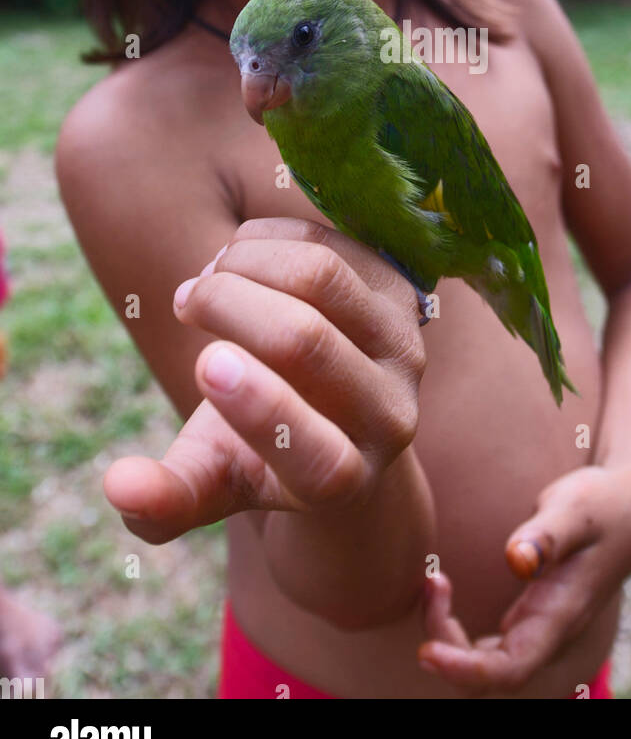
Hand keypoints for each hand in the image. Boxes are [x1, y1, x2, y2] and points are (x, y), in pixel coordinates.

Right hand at [103, 218, 425, 542]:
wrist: (329, 410)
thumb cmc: (255, 452)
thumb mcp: (212, 481)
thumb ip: (165, 499)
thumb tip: (118, 487)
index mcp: (342, 480)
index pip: (318, 455)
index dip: (263, 411)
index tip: (207, 365)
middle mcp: (391, 416)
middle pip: (306, 341)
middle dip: (229, 307)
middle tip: (184, 303)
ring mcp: (404, 347)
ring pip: (320, 276)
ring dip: (244, 263)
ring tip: (208, 282)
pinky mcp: (402, 290)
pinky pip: (330, 240)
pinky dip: (268, 239)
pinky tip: (239, 260)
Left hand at [417, 462, 630, 693]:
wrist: (630, 504)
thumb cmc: (604, 503)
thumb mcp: (577, 508)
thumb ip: (547, 534)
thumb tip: (516, 559)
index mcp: (560, 615)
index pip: (510, 669)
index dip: (465, 671)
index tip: (426, 650)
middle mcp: (549, 632)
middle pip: (490, 675)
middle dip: (447, 649)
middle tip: (432, 583)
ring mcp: (539, 627)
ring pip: (486, 664)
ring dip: (448, 637)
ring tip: (433, 582)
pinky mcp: (530, 615)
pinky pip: (487, 646)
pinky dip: (455, 629)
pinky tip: (442, 588)